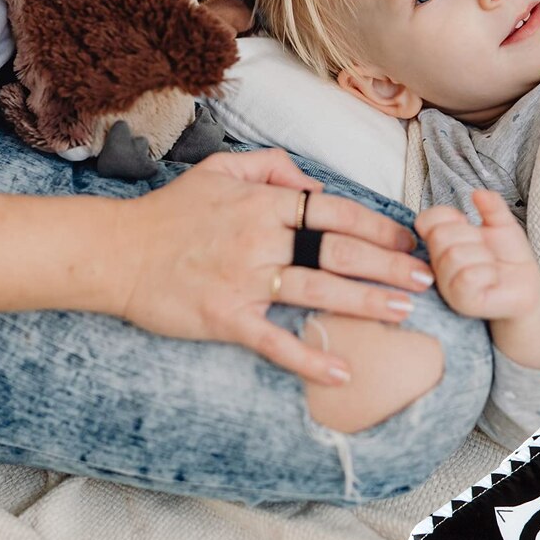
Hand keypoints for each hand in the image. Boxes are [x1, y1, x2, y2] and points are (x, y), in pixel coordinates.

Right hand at [113, 149, 434, 382]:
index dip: (379, 227)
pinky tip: (342, 374)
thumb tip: (314, 183)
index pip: (337, 213)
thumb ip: (271, 164)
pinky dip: (309, 359)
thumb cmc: (171, 212)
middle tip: (426, 278)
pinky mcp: (225, 318)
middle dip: (389, 264)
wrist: (114, 251)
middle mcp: (260, 238)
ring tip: (404, 312)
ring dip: (366, 303)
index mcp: (264, 202)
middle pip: (339, 251)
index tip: (411, 241)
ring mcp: (244, 280)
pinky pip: (275, 341)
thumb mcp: (220, 169)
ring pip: (318, 290)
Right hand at [413, 189, 539, 321]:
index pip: (426, 219)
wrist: (525, 288)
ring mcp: (447, 285)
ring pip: (455, 255)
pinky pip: (468, 276)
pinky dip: (488, 273)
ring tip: (490, 266)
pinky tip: (492, 280)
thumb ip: (492, 206)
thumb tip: (478, 192)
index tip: (467, 225)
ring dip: (483, 257)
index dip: (449, 216)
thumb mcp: (503, 225)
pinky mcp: (461, 301)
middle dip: (473, 238)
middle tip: (484, 250)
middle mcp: (437, 264)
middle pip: (440, 235)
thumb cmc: (509, 259)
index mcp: (442, 243)